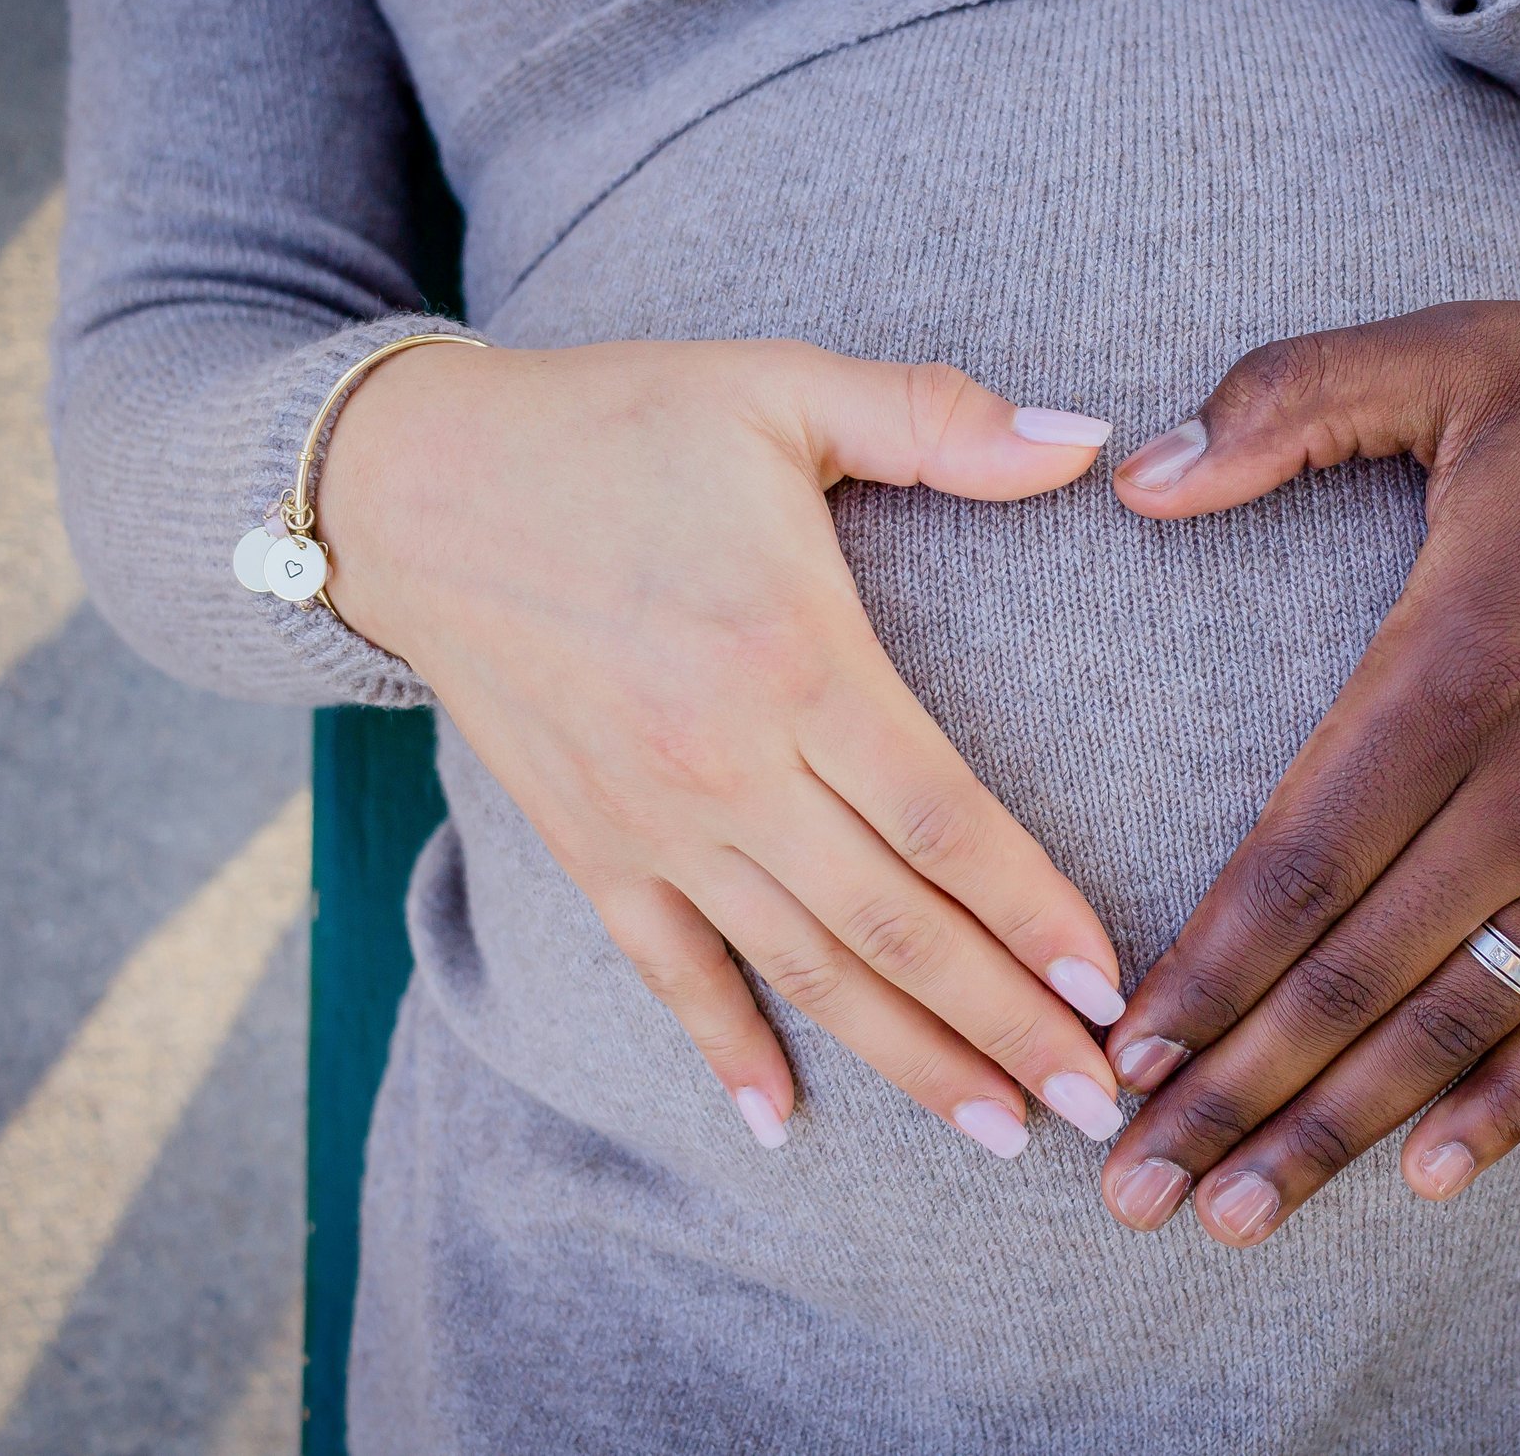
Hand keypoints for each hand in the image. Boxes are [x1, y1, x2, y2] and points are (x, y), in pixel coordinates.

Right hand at [318, 336, 1129, 1155]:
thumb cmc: (615, 425)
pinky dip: (725, 1048)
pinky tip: (778, 1123)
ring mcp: (654, 821)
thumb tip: (1089, 436)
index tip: (1109, 990)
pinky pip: (669, 972)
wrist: (411, 485)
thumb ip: (939, 417)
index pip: (945, 818)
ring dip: (905, 1060)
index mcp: (796, 656)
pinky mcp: (591, 846)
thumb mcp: (781, 387)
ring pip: (803, 970)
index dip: (1033, 912)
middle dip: (1003, 1026)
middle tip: (1097, 1109)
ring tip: (994, 1131)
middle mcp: (729, 764)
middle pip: (894, 926)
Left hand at [1093, 206, 1519, 1241]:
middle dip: (1231, 1094)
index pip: (1294, 861)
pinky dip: (1505, 1111)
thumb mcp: (1466, 354)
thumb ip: (1288, 400)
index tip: (1117, 1054)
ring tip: (1234, 1217)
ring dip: (1338, 1132)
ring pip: (1456, 1030)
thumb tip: (1133, 478)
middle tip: (1132, 1189)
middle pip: (1352, 980)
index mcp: (1458, 666)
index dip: (1199, 972)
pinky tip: (1430, 1177)